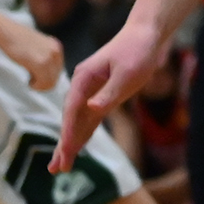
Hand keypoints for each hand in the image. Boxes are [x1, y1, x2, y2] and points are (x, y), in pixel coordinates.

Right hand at [0, 19, 64, 92]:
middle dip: (43, 83)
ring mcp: (49, 57)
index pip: (58, 71)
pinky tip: (28, 80)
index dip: (46, 78)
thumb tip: (51, 78)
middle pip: (56, 78)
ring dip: (39, 86)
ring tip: (30, 80)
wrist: (6, 32)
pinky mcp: (41, 63)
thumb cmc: (17, 42)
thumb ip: (46, 59)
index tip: (35, 76)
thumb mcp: (37, 48)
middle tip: (32, 80)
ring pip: (51, 83)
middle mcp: (56, 51)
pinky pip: (44, 83)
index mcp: (57, 47)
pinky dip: (36, 86)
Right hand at [56, 18, 167, 166]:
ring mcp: (91, 90)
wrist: (146, 34)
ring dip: (71, 142)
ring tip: (61, 166)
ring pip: (78, 121)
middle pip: (70, 118)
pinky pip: (90, 118)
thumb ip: (109, 93)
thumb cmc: (137, 51)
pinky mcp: (102, 94)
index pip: (72, 109)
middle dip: (64, 144)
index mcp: (84, 77)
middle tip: (56, 169)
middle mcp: (83, 85)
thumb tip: (92, 109)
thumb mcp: (126, 73)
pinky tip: (77, 147)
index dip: (68, 131)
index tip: (66, 150)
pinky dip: (83, 133)